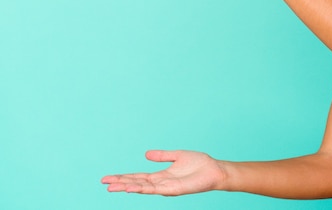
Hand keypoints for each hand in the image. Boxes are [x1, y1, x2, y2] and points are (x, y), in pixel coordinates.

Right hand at [101, 150, 225, 194]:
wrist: (214, 170)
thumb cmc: (199, 164)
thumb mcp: (177, 156)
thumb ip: (162, 156)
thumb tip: (146, 154)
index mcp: (160, 176)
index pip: (138, 177)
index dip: (123, 178)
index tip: (108, 178)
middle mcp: (161, 183)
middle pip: (136, 183)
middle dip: (120, 183)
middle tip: (103, 182)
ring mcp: (166, 188)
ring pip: (142, 188)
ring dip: (127, 187)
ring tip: (111, 187)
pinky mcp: (173, 190)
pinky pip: (155, 189)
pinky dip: (142, 189)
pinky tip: (131, 188)